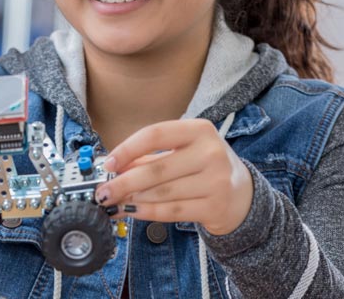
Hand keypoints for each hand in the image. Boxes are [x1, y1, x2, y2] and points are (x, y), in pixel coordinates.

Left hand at [96, 119, 253, 235]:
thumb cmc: (203, 166)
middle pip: (156, 168)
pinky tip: (132, 211)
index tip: (109, 164)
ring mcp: (216, 180)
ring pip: (162, 192)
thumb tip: (112, 169)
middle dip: (123, 182)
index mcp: (199, 130)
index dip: (127, 149)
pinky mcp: (216, 206)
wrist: (241, 193)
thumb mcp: (182, 152)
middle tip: (102, 192)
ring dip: (133, 199)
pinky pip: (173, 211)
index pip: (155, 134)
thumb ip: (148, 158)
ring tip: (114, 202)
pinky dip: (147, 212)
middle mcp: (211, 152)